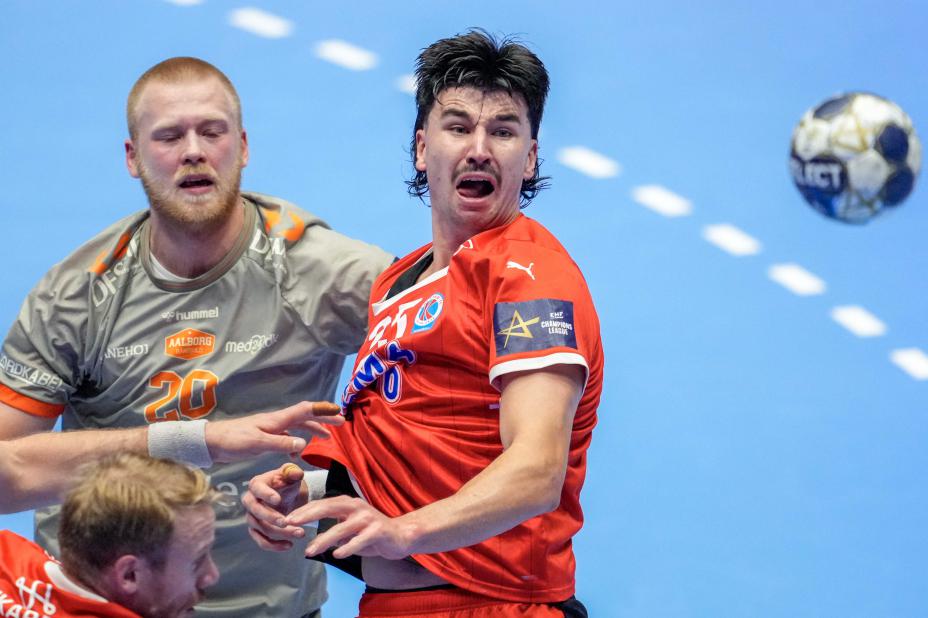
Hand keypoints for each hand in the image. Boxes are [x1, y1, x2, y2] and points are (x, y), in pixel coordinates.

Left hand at [205, 401, 342, 462]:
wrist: (211, 442)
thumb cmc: (232, 440)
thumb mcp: (257, 443)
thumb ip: (279, 443)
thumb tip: (303, 443)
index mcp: (276, 420)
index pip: (304, 411)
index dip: (322, 410)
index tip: (338, 411)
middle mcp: (276, 422)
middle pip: (305, 417)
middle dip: (323, 419)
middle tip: (341, 423)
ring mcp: (271, 430)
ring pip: (297, 426)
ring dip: (313, 429)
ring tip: (326, 437)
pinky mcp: (265, 438)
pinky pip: (288, 438)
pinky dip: (298, 442)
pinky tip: (299, 452)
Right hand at [243, 463, 310, 550]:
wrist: (288, 496)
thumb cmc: (287, 482)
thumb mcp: (291, 474)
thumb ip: (293, 472)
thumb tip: (296, 473)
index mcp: (256, 484)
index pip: (257, 489)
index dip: (266, 494)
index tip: (278, 499)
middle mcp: (250, 501)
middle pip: (256, 512)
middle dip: (271, 518)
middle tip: (286, 522)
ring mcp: (252, 517)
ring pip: (261, 528)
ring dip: (279, 533)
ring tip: (299, 533)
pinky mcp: (257, 530)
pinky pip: (262, 541)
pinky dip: (274, 545)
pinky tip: (289, 545)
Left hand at [288, 496, 412, 560]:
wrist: (400, 536)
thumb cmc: (371, 533)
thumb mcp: (349, 531)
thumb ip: (333, 532)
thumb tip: (312, 541)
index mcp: (348, 504)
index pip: (323, 503)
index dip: (305, 510)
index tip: (287, 519)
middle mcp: (357, 507)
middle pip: (329, 507)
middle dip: (308, 515)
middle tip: (290, 523)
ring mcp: (368, 518)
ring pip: (342, 528)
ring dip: (324, 540)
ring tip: (309, 551)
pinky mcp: (378, 530)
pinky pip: (360, 540)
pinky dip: (348, 547)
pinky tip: (336, 555)